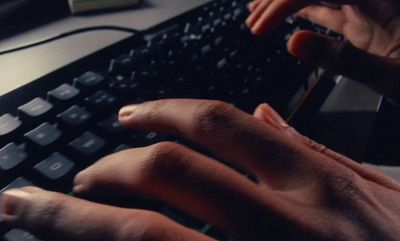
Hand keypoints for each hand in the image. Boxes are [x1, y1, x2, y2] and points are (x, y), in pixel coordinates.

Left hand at [2, 99, 399, 240]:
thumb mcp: (374, 191)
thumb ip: (312, 148)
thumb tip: (259, 113)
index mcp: (314, 181)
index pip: (217, 124)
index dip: (162, 111)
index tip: (128, 115)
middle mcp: (282, 221)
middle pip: (168, 172)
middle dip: (109, 167)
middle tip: (79, 173)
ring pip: (145, 235)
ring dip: (82, 218)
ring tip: (45, 207)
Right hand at [246, 0, 399, 104]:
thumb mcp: (392, 77)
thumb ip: (342, 59)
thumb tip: (294, 43)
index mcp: (385, 0)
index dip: (283, 4)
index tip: (260, 28)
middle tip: (253, 18)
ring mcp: (369, 8)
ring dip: (287, 4)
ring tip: (258, 11)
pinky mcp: (366, 22)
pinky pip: (328, 10)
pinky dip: (304, 13)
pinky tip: (290, 18)